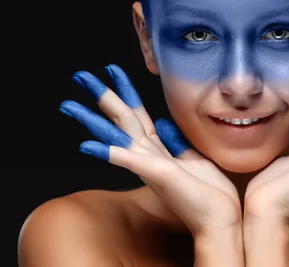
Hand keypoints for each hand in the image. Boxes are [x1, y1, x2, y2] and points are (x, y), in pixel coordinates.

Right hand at [59, 64, 241, 236]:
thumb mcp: (193, 158)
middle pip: (121, 119)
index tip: (113, 70)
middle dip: (101, 96)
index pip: (137, 115)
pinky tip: (86, 145)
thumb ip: (176, 142)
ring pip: (117, 135)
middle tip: (80, 75)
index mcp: (158, 150)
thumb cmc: (208, 192)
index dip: (125, 92)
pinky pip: (129, 161)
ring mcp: (149, 165)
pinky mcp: (157, 174)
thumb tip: (165, 122)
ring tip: (69, 105)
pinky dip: (109, 152)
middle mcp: (148, 156)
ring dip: (92, 120)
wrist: (219, 218)